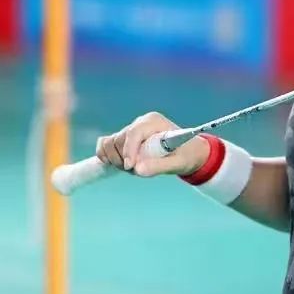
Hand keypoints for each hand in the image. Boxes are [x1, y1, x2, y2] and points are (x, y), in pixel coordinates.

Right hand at [95, 111, 209, 177]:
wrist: (188, 153)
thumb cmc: (186, 155)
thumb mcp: (177, 163)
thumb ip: (159, 166)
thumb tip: (137, 169)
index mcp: (154, 121)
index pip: (134, 132)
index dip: (129, 150)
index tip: (130, 167)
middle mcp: (140, 122)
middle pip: (119, 140)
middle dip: (123, 159)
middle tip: (136, 172)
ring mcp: (131, 129)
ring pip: (110, 144)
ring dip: (116, 160)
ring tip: (133, 168)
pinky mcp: (124, 138)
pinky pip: (105, 144)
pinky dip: (106, 156)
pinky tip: (119, 165)